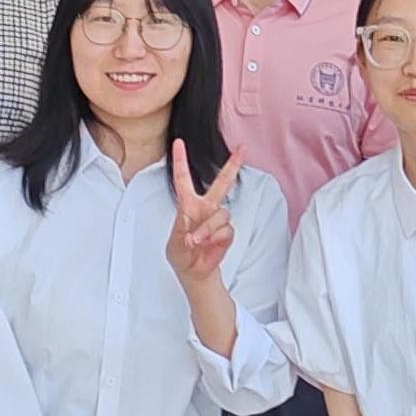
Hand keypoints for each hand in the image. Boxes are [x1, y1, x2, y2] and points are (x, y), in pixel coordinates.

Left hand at [165, 142, 244, 280]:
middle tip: (243, 148)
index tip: (179, 142)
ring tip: (197, 241)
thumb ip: (180, 230)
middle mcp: (206, 208)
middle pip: (222, 182)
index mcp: (188, 204)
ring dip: (207, 229)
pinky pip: (226, 230)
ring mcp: (218, 219)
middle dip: (233, 165)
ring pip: (220, 214)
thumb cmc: (181, 254)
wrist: (194, 272)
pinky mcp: (227, 233)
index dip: (181, 160)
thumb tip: (188, 218)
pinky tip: (207, 245)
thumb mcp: (172, 243)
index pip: (183, 179)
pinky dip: (214, 238)